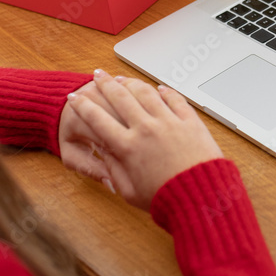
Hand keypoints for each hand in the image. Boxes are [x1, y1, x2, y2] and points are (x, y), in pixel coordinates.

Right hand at [66, 70, 223, 210]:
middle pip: (119, 98)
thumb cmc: (167, 198)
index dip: (82, 107)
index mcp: (128, 147)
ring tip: (122, 78)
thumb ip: (114, 171)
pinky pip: (174, 98)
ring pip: (145, 93)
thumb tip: (105, 155)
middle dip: (104, 84)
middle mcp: (146, 129)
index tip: (74, 99)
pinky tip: (158, 88)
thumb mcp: (130, 192)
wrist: (201, 196)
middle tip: (97, 76)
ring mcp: (169, 122)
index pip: (97, 119)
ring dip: (130, 82)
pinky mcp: (189, 121)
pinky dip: (164, 91)